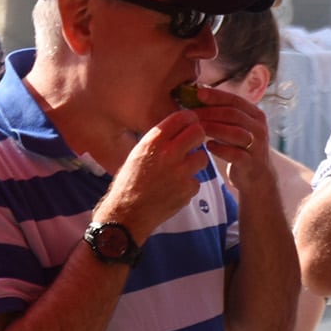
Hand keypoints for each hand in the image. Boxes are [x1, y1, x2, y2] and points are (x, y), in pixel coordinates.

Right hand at [96, 112, 213, 238]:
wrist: (127, 213)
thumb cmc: (129, 183)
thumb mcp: (137, 153)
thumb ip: (158, 141)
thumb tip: (176, 130)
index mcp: (154, 141)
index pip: (181, 117)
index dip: (189, 118)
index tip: (191, 122)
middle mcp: (169, 153)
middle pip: (198, 132)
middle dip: (198, 136)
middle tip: (193, 143)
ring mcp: (180, 172)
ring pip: (202, 157)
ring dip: (195, 162)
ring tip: (181, 170)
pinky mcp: (187, 189)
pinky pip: (196, 181)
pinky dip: (188, 185)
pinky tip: (174, 189)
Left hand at [179, 83, 270, 177]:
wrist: (256, 175)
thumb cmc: (239, 147)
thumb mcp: (236, 126)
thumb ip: (223, 113)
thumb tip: (198, 94)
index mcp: (255, 115)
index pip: (235, 100)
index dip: (216, 96)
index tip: (198, 93)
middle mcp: (259, 128)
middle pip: (234, 114)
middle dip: (210, 112)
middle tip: (192, 113)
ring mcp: (257, 146)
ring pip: (235, 133)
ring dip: (214, 128)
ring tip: (198, 128)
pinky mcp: (251, 163)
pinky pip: (235, 154)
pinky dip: (220, 148)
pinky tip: (208, 146)